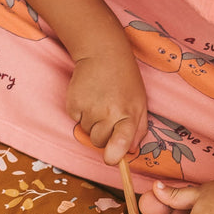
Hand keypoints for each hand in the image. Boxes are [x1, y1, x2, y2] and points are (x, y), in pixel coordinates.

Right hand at [67, 51, 146, 165]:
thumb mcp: (140, 103)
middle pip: (100, 143)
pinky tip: (89, 98)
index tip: (112, 158)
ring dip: (92, 123)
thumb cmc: (125, 81)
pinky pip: (76, 121)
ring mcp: (89, 109)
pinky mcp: (73, 105)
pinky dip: (81, 114)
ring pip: (87, 132)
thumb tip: (131, 151)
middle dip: (103, 135)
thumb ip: (138, 129)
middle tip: (108, 115)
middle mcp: (108, 113)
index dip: (115, 155)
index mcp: (129, 114)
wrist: (103, 54)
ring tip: (100, 102)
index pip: (121, 142)